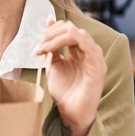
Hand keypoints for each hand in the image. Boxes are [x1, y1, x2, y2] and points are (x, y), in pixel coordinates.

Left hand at [35, 19, 106, 135]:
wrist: (71, 112)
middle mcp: (88, 51)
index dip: (49, 32)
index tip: (36, 45)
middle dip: (50, 34)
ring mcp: (94, 57)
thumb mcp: (53, 65)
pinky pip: (86, 43)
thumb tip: (48, 23)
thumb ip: (51, 47)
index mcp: (79, 50)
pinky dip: (69, 39)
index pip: (66, 29)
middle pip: (70, 28)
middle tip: (38, 47)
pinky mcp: (97, 65)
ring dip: (56, 37)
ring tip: (43, 48)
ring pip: (77, 33)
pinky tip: (57, 43)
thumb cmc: (64, 91)